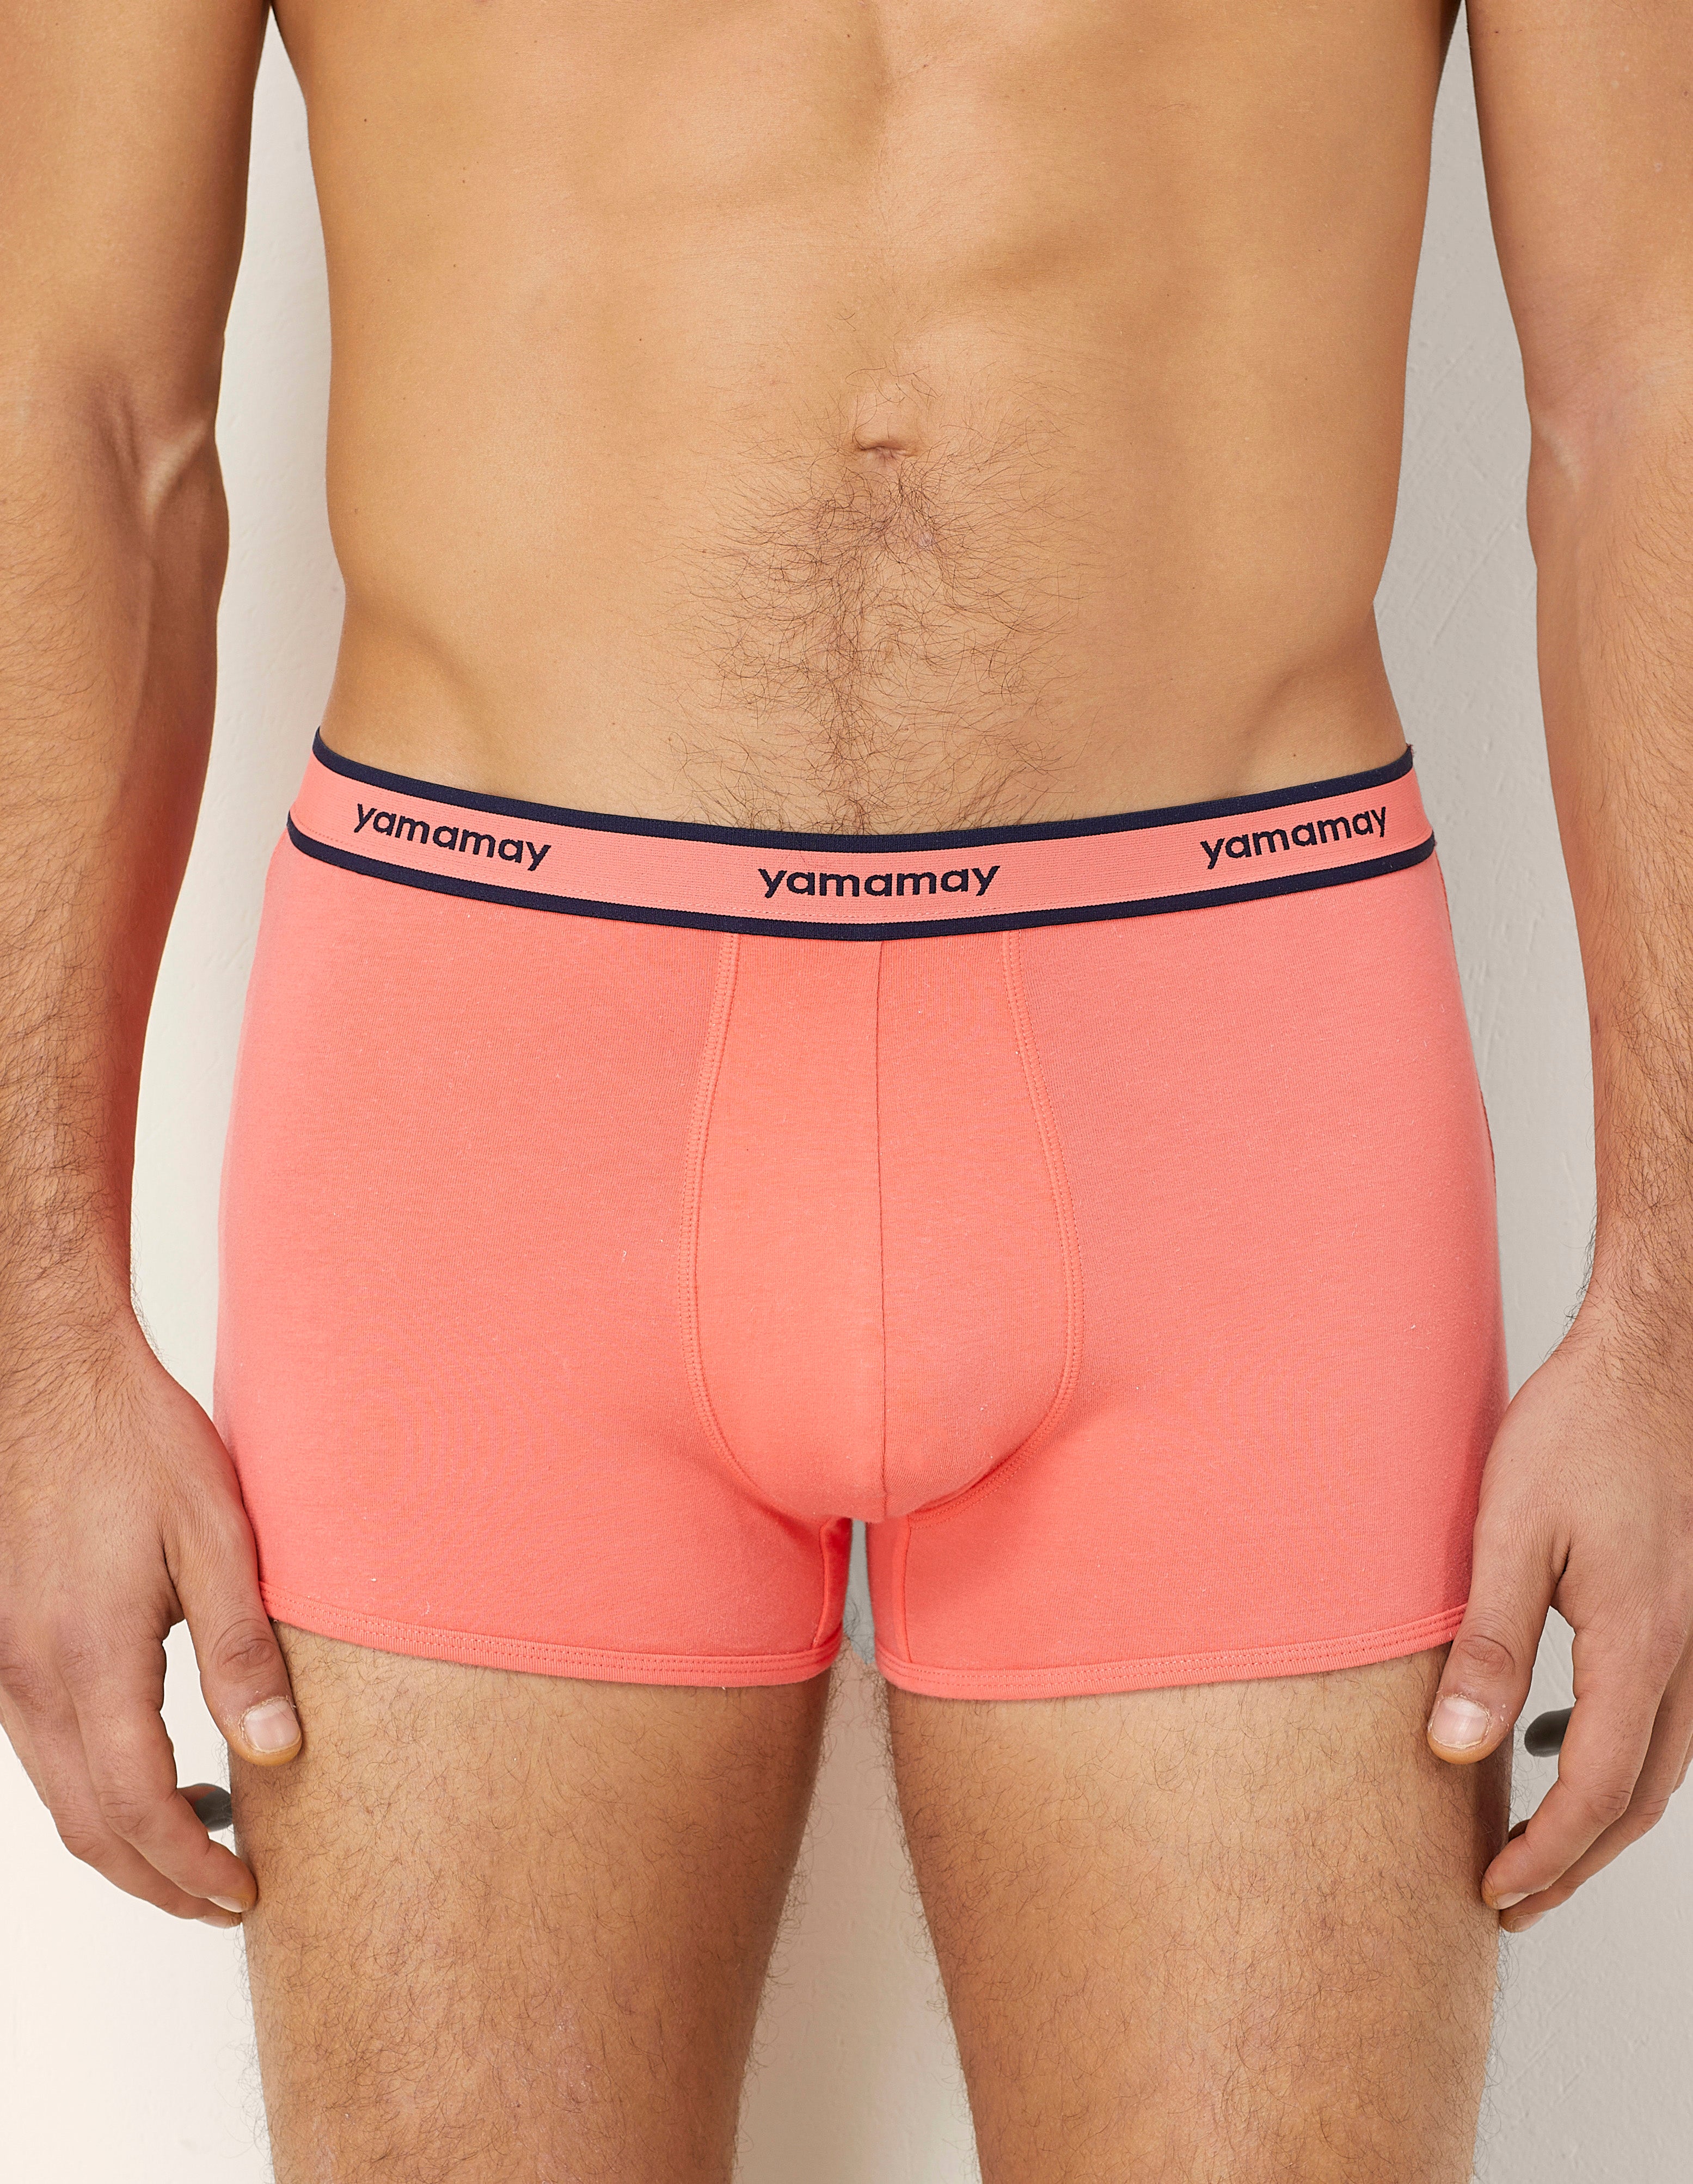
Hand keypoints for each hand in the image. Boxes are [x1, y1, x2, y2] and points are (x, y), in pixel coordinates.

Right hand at [0, 1311, 300, 1923]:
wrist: (47, 1373)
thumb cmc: (135, 1439)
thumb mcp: (217, 1534)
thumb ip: (243, 1649)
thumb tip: (278, 1748)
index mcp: (89, 1655)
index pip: (138, 1808)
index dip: (192, 1869)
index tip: (245, 1895)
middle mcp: (29, 1673)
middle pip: (88, 1825)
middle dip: (158, 1880)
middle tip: (227, 1899)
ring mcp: (2, 1661)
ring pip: (58, 1794)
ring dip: (124, 1838)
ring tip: (203, 1842)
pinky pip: (40, 1747)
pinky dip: (92, 1786)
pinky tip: (150, 1770)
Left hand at [1425, 1294, 1692, 1930]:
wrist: (1651, 1368)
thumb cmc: (1581, 1433)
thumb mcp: (1509, 1535)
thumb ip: (1488, 1647)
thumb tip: (1454, 1748)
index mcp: (1638, 1650)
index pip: (1595, 1794)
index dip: (1544, 1856)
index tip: (1492, 1894)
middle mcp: (1683, 1657)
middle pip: (1637, 1799)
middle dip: (1574, 1862)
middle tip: (1510, 1902)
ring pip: (1660, 1764)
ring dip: (1601, 1818)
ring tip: (1535, 1847)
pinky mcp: (1682, 1613)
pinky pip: (1663, 1717)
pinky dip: (1620, 1760)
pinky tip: (1563, 1747)